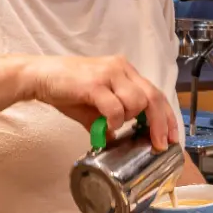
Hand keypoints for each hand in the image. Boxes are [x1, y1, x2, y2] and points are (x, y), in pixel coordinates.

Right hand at [21, 55, 181, 148]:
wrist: (40, 76)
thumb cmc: (67, 90)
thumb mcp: (95, 107)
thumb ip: (111, 120)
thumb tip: (119, 141)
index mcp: (125, 72)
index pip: (155, 93)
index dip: (167, 117)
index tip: (172, 137)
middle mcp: (121, 69)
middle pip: (153, 97)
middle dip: (160, 124)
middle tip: (159, 144)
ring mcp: (109, 74)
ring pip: (136, 102)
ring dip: (129, 119)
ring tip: (113, 122)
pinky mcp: (95, 83)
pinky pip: (115, 107)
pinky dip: (114, 120)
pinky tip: (106, 124)